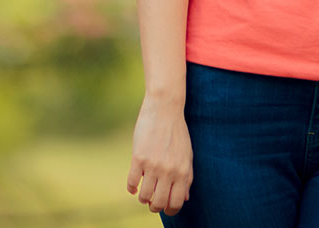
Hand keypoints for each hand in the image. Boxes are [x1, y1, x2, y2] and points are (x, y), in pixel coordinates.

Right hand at [127, 95, 193, 214]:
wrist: (165, 108)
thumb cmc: (177, 132)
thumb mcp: (187, 155)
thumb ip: (187, 177)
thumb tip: (185, 199)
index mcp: (183, 172)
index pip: (176, 203)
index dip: (170, 210)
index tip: (165, 207)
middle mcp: (169, 171)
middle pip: (159, 203)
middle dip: (155, 207)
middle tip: (152, 202)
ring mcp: (153, 165)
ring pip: (144, 196)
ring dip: (143, 198)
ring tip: (143, 192)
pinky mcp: (138, 158)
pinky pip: (132, 183)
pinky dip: (131, 188)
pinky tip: (134, 185)